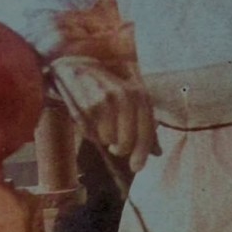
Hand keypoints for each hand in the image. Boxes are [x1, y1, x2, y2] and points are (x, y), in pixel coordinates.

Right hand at [49, 56, 154, 172]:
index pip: (147, 127)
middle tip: (116, 148)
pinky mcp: (84, 107)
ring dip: (105, 139)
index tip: (137, 166)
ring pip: (108, 139)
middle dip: (122, 149)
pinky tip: (89, 120)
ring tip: (101, 125)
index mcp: (138, 91)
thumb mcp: (129, 96)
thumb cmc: (106, 84)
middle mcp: (122, 95)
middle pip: (127, 140)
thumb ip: (144, 123)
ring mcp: (102, 101)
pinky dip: (91, 133)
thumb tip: (158, 153)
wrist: (74, 65)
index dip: (143, 150)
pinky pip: (91, 134)